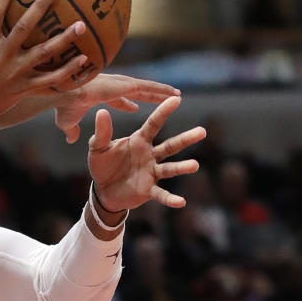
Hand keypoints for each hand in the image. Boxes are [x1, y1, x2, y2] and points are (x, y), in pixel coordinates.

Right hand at [0, 0, 88, 126]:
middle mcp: (1, 58)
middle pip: (24, 29)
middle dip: (39, 8)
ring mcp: (14, 74)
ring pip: (43, 54)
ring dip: (63, 39)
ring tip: (81, 24)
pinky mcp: (24, 89)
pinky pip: (50, 79)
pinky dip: (67, 70)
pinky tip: (84, 58)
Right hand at [55, 74, 180, 143]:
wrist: (65, 95)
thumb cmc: (64, 106)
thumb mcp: (68, 122)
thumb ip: (72, 130)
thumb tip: (70, 139)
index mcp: (101, 94)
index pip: (117, 99)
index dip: (125, 103)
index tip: (134, 106)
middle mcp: (113, 87)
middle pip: (136, 92)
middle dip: (149, 94)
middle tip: (162, 97)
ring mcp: (120, 85)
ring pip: (146, 88)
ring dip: (161, 91)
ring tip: (176, 94)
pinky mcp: (126, 85)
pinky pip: (149, 88)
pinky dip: (162, 90)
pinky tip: (174, 93)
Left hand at [88, 96, 205, 211]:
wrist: (102, 190)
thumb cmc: (103, 165)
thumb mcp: (98, 148)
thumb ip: (102, 132)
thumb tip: (101, 111)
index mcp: (139, 141)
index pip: (154, 124)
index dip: (164, 112)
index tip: (176, 98)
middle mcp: (150, 155)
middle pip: (171, 146)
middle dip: (186, 139)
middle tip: (202, 131)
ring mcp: (151, 173)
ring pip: (170, 169)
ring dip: (182, 167)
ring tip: (195, 165)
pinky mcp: (148, 190)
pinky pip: (161, 194)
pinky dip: (171, 198)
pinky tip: (181, 202)